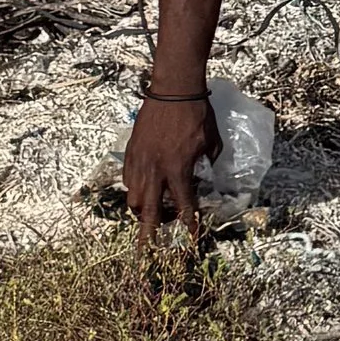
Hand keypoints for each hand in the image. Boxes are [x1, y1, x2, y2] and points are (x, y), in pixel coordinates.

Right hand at [123, 90, 218, 241]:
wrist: (174, 89)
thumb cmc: (198, 114)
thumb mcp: (212, 143)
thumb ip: (208, 164)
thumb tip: (205, 175)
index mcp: (179, 170)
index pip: (184, 208)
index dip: (188, 227)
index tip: (190, 243)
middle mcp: (156, 170)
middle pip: (148, 211)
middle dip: (149, 234)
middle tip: (148, 251)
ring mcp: (140, 161)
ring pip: (132, 197)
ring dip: (140, 210)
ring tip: (148, 213)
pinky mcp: (131, 151)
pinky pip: (128, 179)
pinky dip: (134, 189)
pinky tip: (143, 188)